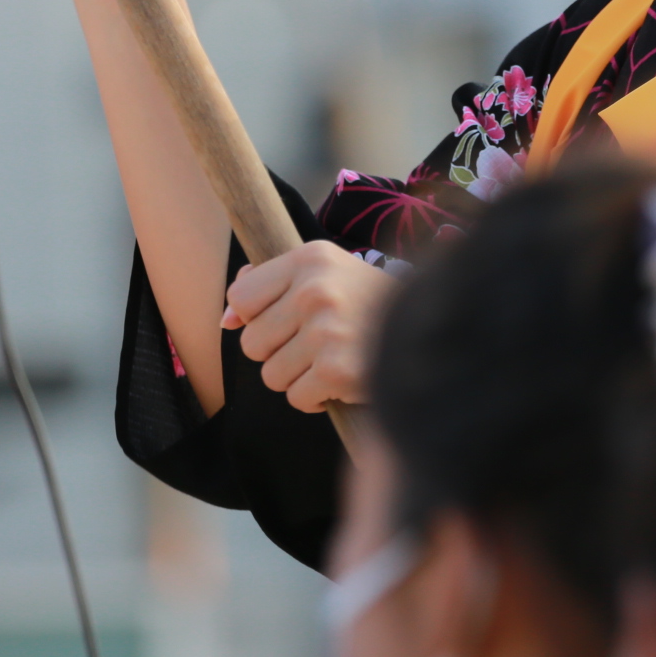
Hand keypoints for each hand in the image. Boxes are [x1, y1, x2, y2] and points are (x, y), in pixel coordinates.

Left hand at [224, 239, 395, 412]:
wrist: (429, 331)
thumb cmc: (366, 304)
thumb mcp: (324, 274)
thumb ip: (269, 285)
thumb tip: (226, 319)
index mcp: (310, 258)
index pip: (240, 297)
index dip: (256, 316)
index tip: (286, 319)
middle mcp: (316, 289)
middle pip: (251, 343)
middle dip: (278, 352)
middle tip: (315, 343)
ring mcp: (327, 331)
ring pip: (271, 375)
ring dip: (297, 377)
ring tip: (329, 360)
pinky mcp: (337, 370)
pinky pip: (297, 398)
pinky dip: (315, 398)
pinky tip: (339, 379)